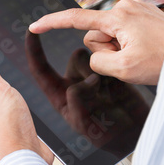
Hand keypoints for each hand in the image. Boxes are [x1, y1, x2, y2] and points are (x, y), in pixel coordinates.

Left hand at [0, 39, 53, 164]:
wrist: (26, 159)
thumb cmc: (9, 128)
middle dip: (2, 72)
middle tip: (11, 60)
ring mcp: (1, 117)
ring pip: (6, 94)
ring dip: (13, 87)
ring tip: (21, 80)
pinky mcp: (15, 125)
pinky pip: (17, 106)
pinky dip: (23, 99)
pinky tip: (29, 98)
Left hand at [26, 32, 148, 154]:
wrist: (133, 134)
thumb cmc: (105, 135)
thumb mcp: (84, 123)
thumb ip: (78, 101)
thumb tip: (87, 80)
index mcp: (59, 94)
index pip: (41, 69)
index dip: (34, 49)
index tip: (30, 30)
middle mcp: (75, 81)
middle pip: (77, 57)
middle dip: (88, 68)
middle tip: (100, 91)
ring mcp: (94, 76)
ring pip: (95, 57)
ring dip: (103, 71)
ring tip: (112, 94)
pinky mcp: (112, 72)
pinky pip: (111, 60)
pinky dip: (115, 71)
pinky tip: (120, 90)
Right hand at [29, 0, 163, 84]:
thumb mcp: (123, 69)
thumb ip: (98, 60)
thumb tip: (97, 53)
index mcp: (117, 17)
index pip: (75, 19)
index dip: (52, 23)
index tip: (35, 26)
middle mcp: (124, 6)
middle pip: (96, 34)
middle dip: (107, 49)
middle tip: (131, 58)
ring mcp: (135, 8)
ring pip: (110, 34)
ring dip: (119, 47)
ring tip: (142, 53)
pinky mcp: (142, 13)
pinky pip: (123, 31)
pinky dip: (129, 42)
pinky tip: (146, 47)